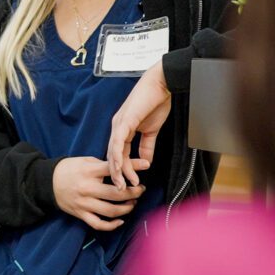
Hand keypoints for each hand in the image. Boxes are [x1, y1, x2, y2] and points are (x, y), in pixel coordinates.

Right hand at [52, 157, 145, 230]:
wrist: (48, 182)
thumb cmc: (70, 169)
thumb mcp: (85, 161)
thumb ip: (104, 165)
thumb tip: (126, 168)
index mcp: (89, 171)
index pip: (114, 169)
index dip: (132, 166)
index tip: (147, 165)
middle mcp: (87, 188)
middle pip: (117, 194)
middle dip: (134, 192)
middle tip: (141, 189)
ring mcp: (84, 203)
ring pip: (111, 210)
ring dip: (127, 208)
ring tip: (133, 203)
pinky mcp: (80, 214)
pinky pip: (98, 224)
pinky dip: (111, 225)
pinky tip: (120, 220)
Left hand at [108, 63, 171, 188]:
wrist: (161, 85)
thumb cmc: (156, 103)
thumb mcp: (151, 130)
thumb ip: (147, 146)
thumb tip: (147, 162)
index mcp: (122, 130)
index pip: (120, 154)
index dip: (125, 169)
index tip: (130, 184)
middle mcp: (117, 128)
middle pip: (114, 155)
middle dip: (117, 174)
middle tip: (121, 190)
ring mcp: (119, 124)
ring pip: (113, 151)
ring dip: (117, 169)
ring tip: (121, 184)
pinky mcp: (124, 121)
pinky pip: (118, 141)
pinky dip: (118, 155)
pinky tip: (119, 167)